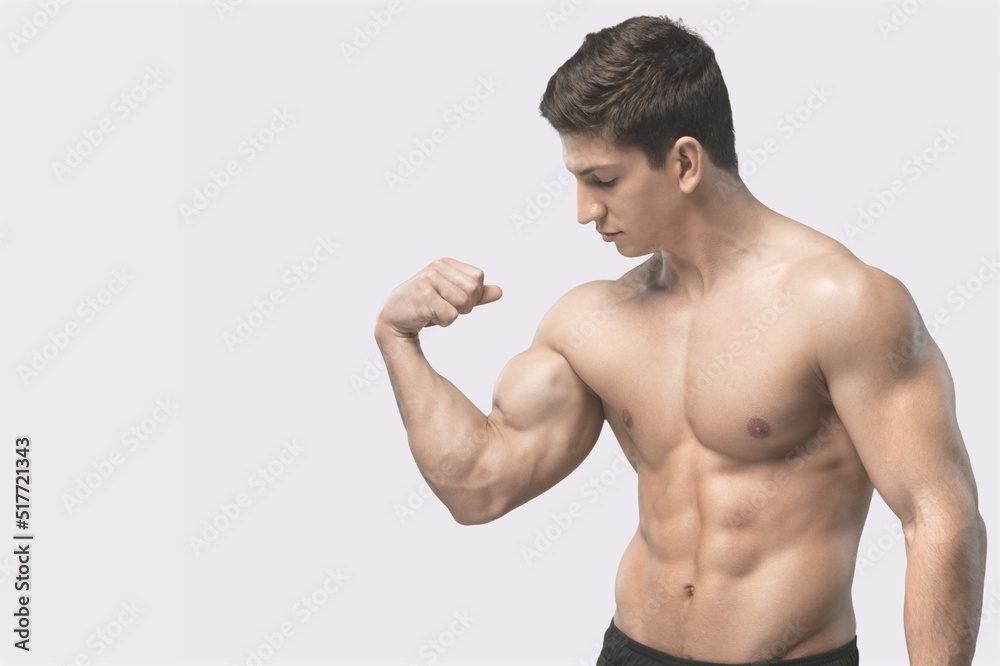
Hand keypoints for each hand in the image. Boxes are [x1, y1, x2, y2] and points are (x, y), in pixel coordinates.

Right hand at [376, 258, 502, 337]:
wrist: (394, 319)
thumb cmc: (423, 307)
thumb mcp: (451, 297)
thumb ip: (475, 294)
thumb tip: (500, 291)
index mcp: (445, 263)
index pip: (478, 278)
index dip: (472, 295)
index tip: (453, 300)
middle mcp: (437, 267)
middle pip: (473, 290)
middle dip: (464, 307)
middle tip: (444, 309)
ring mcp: (429, 280)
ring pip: (463, 303)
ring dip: (452, 315)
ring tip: (435, 312)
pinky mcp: (423, 296)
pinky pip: (450, 315)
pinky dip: (443, 322)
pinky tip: (428, 318)